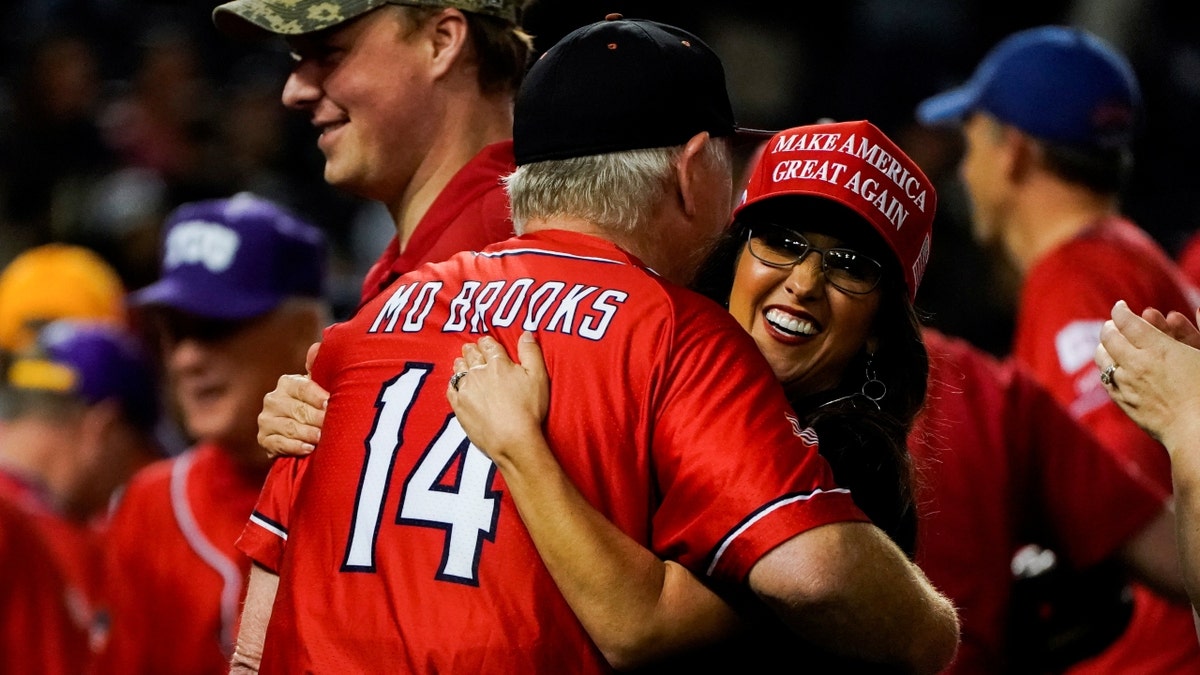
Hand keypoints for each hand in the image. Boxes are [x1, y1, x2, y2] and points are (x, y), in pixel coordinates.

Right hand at [257, 341, 328, 457]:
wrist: (302, 430)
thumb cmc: (315, 404)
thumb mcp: (319, 386)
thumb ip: (318, 368)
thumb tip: (316, 348)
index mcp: (287, 383)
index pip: (302, 387)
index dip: (317, 396)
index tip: (329, 403)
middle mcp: (273, 399)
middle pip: (298, 409)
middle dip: (317, 419)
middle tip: (331, 425)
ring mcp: (266, 420)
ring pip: (289, 427)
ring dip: (308, 434)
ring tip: (322, 438)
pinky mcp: (264, 439)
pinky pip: (278, 443)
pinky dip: (295, 447)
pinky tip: (308, 448)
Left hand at [446, 332, 548, 466]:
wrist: (512, 440)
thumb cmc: (529, 409)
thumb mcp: (538, 377)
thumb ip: (531, 352)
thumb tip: (526, 334)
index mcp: (498, 363)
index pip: (488, 345)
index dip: (487, 342)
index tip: (485, 342)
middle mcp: (478, 373)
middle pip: (471, 355)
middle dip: (471, 350)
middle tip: (470, 348)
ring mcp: (466, 390)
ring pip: (459, 370)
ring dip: (461, 363)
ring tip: (461, 361)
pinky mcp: (459, 406)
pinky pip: (451, 389)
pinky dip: (453, 383)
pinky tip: (455, 384)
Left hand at [1096, 301, 1199, 452]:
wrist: (1198, 431)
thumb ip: (1192, 334)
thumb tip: (1194, 311)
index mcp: (1158, 349)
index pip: (1127, 322)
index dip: (1121, 311)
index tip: (1121, 307)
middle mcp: (1136, 364)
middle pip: (1110, 337)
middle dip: (1110, 326)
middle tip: (1113, 323)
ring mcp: (1127, 385)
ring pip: (1102, 358)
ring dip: (1104, 346)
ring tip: (1108, 343)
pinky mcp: (1124, 403)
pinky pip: (1106, 381)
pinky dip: (1106, 369)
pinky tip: (1110, 368)